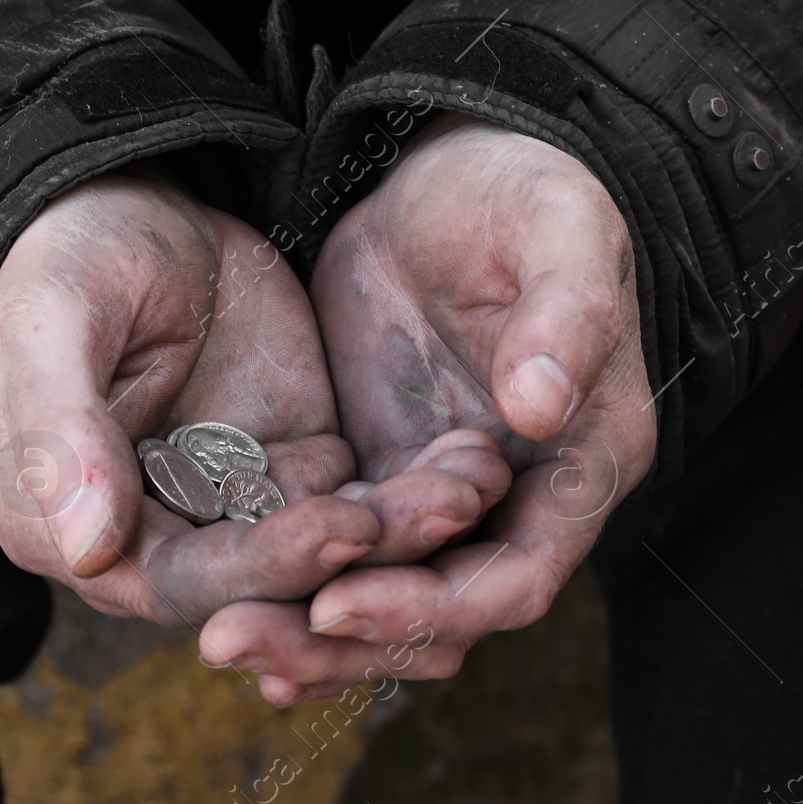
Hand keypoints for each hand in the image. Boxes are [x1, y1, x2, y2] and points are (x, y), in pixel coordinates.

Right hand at [0, 167, 502, 629]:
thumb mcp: (50, 321)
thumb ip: (60, 429)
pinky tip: (470, 466)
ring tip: (468, 484)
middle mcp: (156, 537)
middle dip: (353, 559)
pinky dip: (411, 492)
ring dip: (397, 530)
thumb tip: (87, 549)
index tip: (340, 528)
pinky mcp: (292, 462)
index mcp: (72, 527)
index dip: (261, 569)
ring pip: (320, 551)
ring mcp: (229, 501)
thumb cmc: (69, 253)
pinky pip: (356, 498)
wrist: (131, 193)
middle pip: (264, 583)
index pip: (178, 583)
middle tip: (439, 512)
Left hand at [201, 116, 657, 700]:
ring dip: (306, 630)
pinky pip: (340, 552)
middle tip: (240, 640)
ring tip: (218, 640)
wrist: (462, 162)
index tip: (338, 602)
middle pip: (440, 614)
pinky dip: (291, 587)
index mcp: (584, 463)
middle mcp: (520, 499)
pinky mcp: (382, 464)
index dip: (430, 606)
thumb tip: (540, 407)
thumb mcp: (562, 230)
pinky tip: (221, 611)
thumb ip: (565, 316)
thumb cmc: (531, 189)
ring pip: (382, 594)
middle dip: (345, 641)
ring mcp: (444, 487)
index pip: (514, 577)